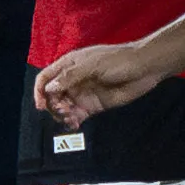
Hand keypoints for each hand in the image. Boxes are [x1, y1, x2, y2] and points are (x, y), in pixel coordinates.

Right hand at [36, 44, 162, 129]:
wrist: (145, 68)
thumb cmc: (120, 60)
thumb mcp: (93, 64)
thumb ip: (71, 76)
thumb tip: (50, 88)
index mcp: (68, 65)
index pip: (45, 79)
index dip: (39, 91)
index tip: (42, 105)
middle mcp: (72, 80)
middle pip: (51, 96)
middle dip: (53, 105)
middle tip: (63, 110)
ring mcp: (82, 93)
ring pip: (62, 107)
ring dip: (61, 115)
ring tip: (70, 117)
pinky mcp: (93, 105)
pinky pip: (77, 115)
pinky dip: (72, 121)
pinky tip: (74, 124)